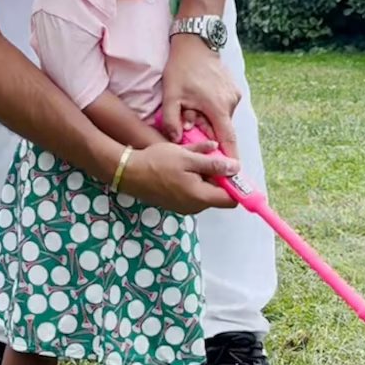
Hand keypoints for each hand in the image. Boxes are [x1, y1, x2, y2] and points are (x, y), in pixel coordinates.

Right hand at [118, 140, 238, 213]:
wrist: (129, 172)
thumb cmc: (158, 163)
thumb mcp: (187, 157)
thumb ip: (213, 163)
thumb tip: (235, 167)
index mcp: (200, 197)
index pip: (231, 199)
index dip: (234, 184)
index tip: (230, 168)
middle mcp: (194, 207)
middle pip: (217, 195)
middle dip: (217, 177)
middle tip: (206, 158)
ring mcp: (183, 207)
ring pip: (204, 193)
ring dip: (203, 178)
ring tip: (189, 160)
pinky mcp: (174, 204)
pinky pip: (192, 194)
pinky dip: (192, 181)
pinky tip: (180, 168)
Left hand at [161, 34, 241, 157]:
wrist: (194, 44)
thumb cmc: (181, 69)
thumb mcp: (171, 95)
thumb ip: (173, 120)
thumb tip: (177, 141)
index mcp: (217, 107)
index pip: (227, 140)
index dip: (230, 157)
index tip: (233, 173)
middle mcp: (230, 102)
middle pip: (222, 129)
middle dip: (210, 134)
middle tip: (193, 128)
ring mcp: (234, 95)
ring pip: (223, 118)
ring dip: (210, 121)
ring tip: (193, 111)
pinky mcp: (233, 89)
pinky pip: (224, 108)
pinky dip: (213, 111)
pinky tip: (200, 102)